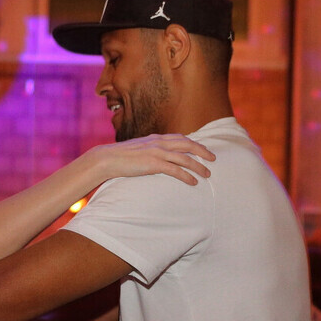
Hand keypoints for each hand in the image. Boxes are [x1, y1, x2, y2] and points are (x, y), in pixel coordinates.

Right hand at [96, 133, 215, 185]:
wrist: (107, 158)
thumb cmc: (120, 157)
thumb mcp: (138, 149)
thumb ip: (149, 150)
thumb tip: (156, 157)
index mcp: (156, 138)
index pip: (181, 138)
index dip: (194, 143)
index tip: (203, 150)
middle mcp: (159, 143)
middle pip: (188, 144)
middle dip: (203, 151)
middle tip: (213, 159)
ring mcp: (157, 152)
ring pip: (184, 158)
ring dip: (198, 166)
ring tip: (207, 174)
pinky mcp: (153, 164)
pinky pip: (175, 170)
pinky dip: (186, 176)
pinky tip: (193, 182)